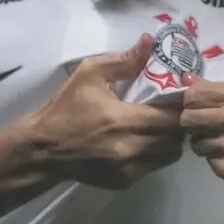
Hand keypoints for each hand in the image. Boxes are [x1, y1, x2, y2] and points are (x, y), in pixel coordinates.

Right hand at [26, 34, 185, 189]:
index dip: (179, 106)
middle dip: (178, 124)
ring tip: (158, 126)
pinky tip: (141, 141)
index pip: (173, 117)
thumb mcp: (90, 75)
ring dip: (169, 140)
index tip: (177, 96)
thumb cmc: (66, 108)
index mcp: (124, 120)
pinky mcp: (125, 182)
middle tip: (170, 110)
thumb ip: (124, 60)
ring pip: (169, 157)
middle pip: (176, 139)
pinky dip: (153, 154)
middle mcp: (132, 149)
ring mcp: (129, 169)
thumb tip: (149, 41)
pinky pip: (153, 167)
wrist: (43, 149)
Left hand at [180, 76, 223, 192]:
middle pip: (187, 121)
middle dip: (193, 122)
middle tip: (207, 125)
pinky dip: (220, 161)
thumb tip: (188, 80)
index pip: (192, 97)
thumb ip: (223, 89)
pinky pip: (212, 165)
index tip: (198, 106)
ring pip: (197, 145)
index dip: (191, 101)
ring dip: (207, 143)